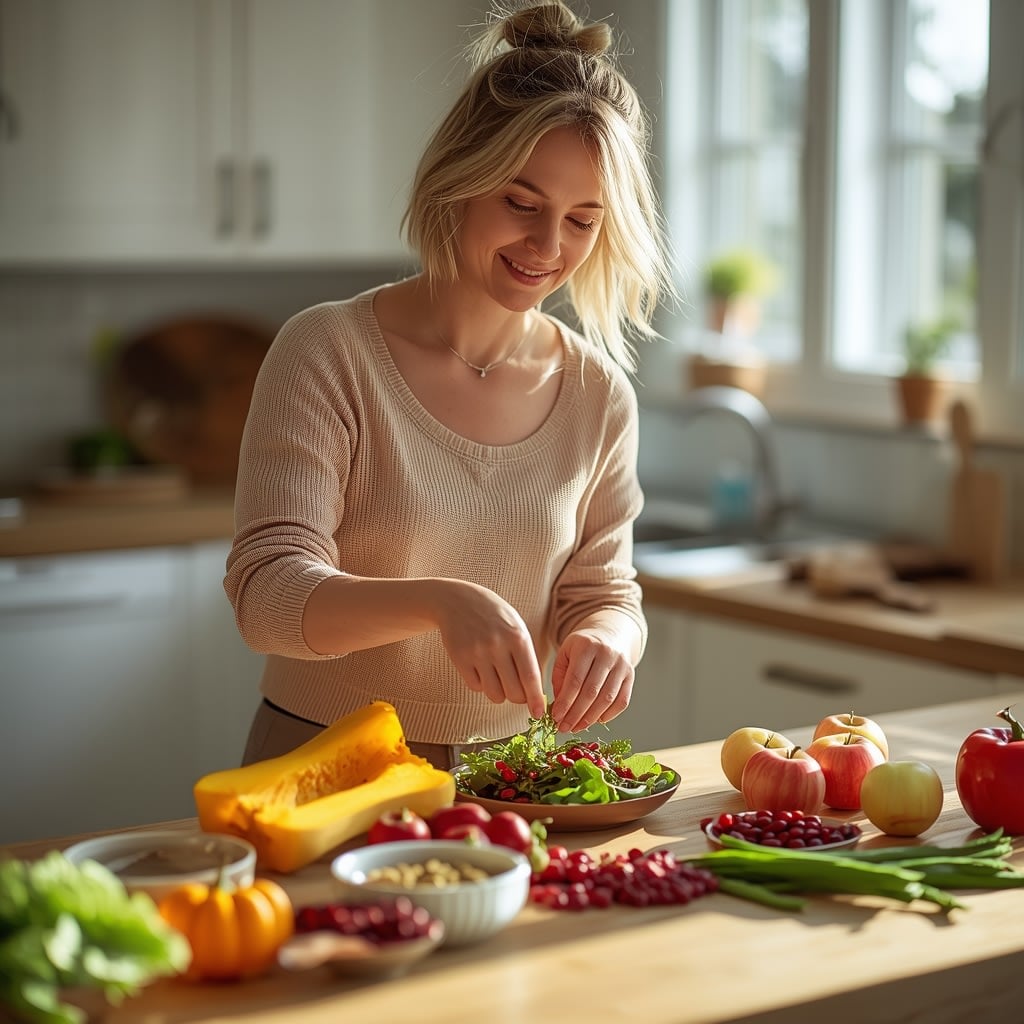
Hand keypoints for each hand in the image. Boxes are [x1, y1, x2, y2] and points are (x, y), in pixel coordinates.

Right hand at [434, 581, 546, 718]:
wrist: (458, 600)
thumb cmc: (494, 616)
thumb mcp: (516, 627)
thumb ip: (526, 656)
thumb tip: (535, 691)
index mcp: (517, 637)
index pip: (530, 678)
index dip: (536, 700)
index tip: (539, 713)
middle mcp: (497, 646)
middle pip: (513, 692)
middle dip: (518, 698)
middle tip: (517, 691)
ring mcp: (477, 653)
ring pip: (494, 694)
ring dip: (499, 693)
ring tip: (498, 678)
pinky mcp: (459, 659)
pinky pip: (476, 687)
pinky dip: (481, 684)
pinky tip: (481, 669)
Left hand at [549, 628, 633, 733]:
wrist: (609, 635)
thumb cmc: (583, 647)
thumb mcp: (565, 653)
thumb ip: (559, 677)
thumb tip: (559, 705)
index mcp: (586, 646)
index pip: (575, 680)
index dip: (565, 702)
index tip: (556, 717)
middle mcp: (607, 654)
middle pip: (591, 692)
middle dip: (576, 714)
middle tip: (564, 728)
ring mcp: (622, 665)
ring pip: (607, 699)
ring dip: (590, 718)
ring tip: (577, 727)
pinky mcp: (631, 676)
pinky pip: (622, 701)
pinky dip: (609, 715)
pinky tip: (596, 721)